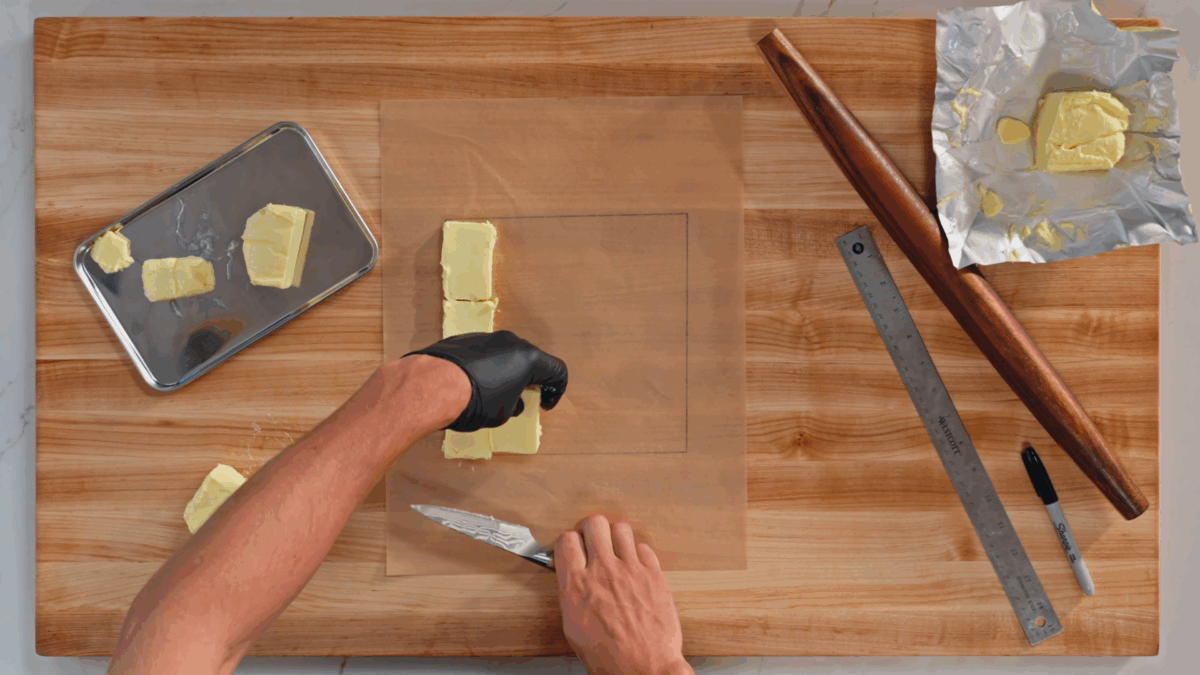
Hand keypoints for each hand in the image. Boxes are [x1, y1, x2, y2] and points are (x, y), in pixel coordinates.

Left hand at [406, 330, 567, 431]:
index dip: (556, 391)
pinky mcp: (463, 339)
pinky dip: (484, 369)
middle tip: (521, 398)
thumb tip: (512, 401)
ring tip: (492, 394)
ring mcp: (486, 338)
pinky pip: (482, 354)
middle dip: (529, 380)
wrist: (432, 386)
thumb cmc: (474, 401)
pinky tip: (471, 385)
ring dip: (505, 373)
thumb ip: (514, 404)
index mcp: (528, 359)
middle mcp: (510, 342)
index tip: (544, 404)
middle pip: (530, 359)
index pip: (557, 371)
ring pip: (505, 355)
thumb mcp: (503, 414)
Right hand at [555, 515, 691, 674]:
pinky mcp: (654, 575)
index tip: (573, 549)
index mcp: (577, 586)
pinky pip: (644, 547)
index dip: (569, 543)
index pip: (567, 540)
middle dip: (591, 530)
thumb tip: (572, 576)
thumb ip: (571, 594)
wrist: (645, 668)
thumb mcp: (574, 628)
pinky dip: (638, 554)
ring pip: (621, 529)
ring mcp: (631, 570)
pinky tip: (635, 568)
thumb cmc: (609, 657)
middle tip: (594, 541)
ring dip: (616, 538)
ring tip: (616, 551)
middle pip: (594, 523)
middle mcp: (603, 572)